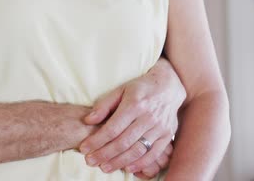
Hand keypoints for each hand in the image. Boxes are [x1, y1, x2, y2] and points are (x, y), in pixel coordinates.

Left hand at [79, 58, 184, 173]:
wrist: (169, 85)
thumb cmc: (140, 88)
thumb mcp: (121, 90)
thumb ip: (104, 105)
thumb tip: (88, 120)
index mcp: (134, 104)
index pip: (112, 128)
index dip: (96, 140)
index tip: (84, 148)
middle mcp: (148, 117)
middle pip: (123, 142)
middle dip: (104, 154)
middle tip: (90, 161)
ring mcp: (159, 127)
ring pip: (137, 150)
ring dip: (119, 162)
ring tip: (104, 168)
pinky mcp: (167, 135)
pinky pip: (154, 154)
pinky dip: (140, 164)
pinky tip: (128, 168)